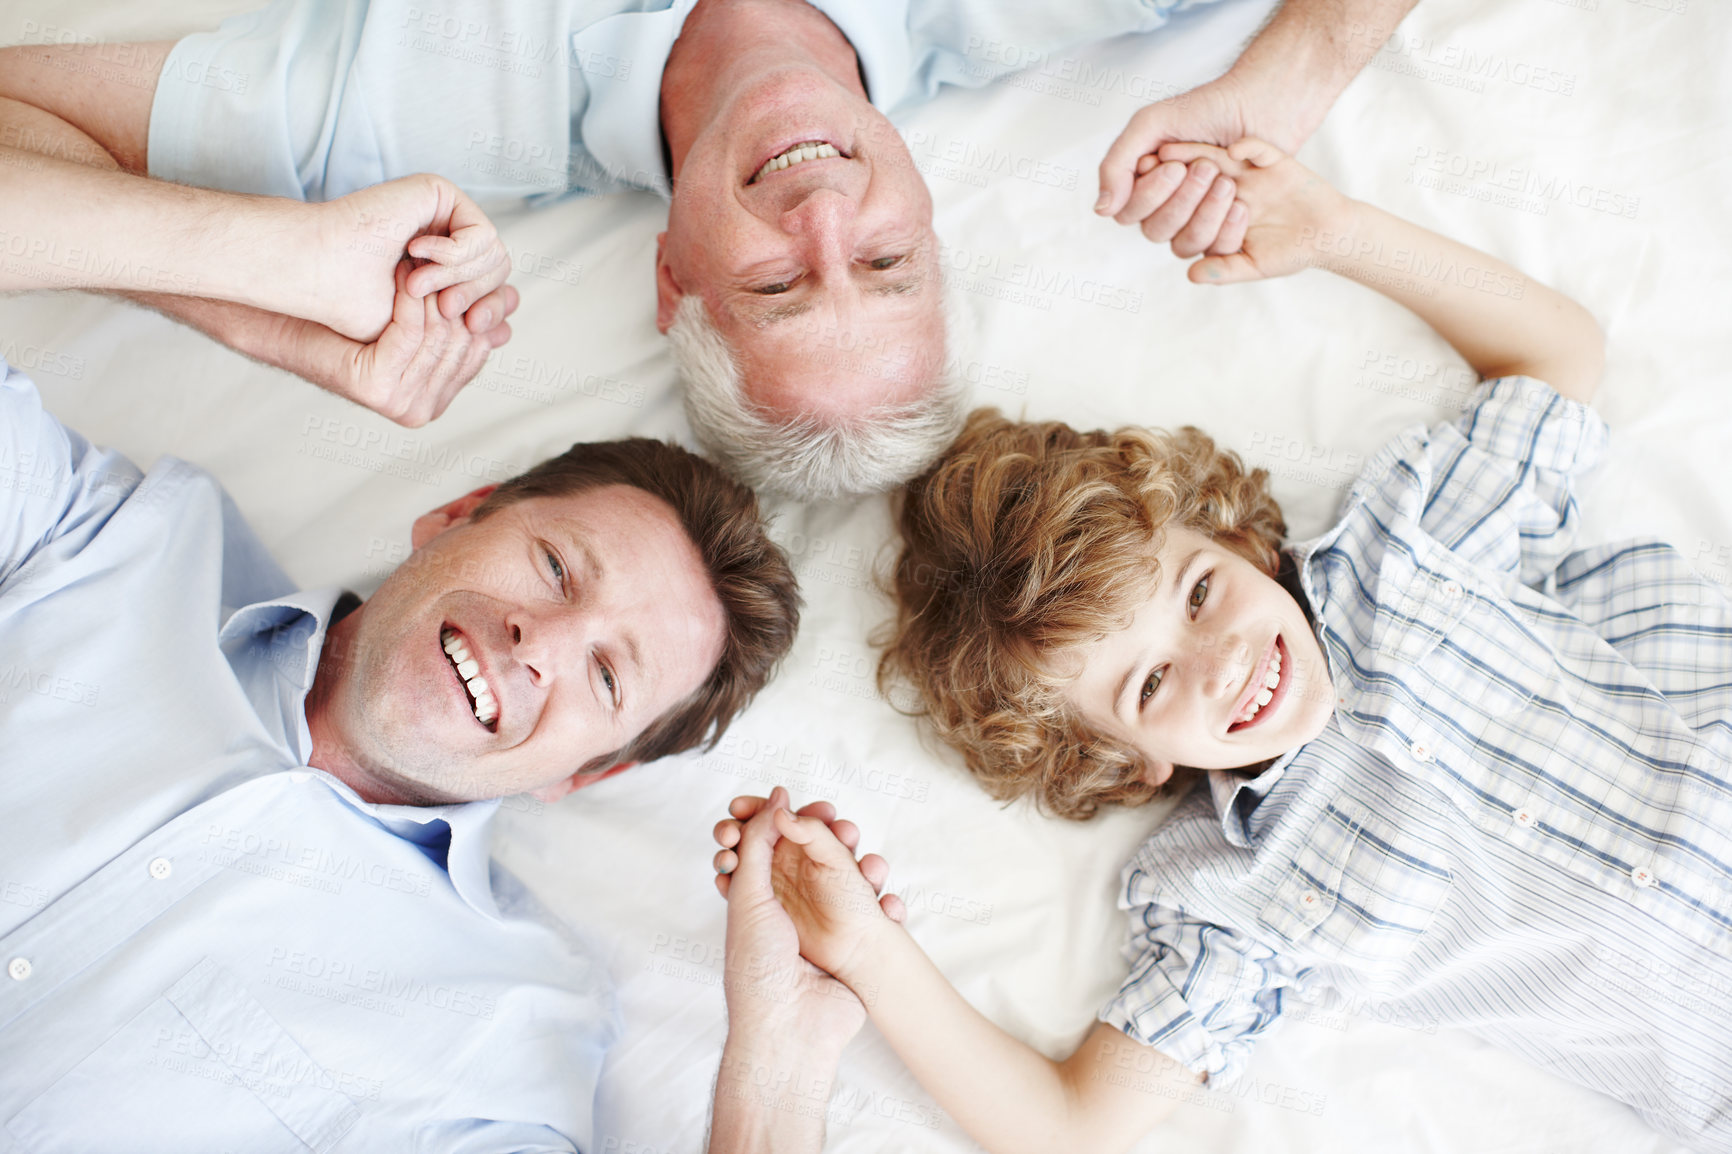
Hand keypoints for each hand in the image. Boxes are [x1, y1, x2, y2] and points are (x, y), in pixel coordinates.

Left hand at [275, 261, 516, 425]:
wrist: (289, 326)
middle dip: (457, 294)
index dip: (477, 305)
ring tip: (425, 259)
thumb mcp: (415, 325)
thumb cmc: (349, 320)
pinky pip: (412, 333)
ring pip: (440, 335)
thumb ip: (458, 326)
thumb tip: (508, 318)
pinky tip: (405, 273)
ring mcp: (403, 405)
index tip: (466, 269)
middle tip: (446, 258)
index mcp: (438, 400)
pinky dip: (411, 298)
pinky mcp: (380, 390)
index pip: (480, 348)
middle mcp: (424, 412)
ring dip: (433, 290)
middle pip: (463, 342)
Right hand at [313, 174, 512, 344]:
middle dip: (478, 298)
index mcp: (444, 267)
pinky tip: (414, 254)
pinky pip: (481, 234)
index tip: (470, 329)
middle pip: (500, 273)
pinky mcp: (438, 192)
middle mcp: (448, 235)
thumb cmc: (356, 305)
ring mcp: (444, 212)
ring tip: (417, 286)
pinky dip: (455, 255)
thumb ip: (459, 328)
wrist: (319, 271)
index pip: (492, 292)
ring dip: (460, 278)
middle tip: (446, 308)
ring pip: (496, 257)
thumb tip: (507, 334)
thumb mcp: (418, 328)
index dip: (489, 313)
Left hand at [718, 787, 890, 1056]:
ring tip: (870, 866)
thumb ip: (759, 843)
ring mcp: (823, 922)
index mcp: (754, 892)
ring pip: (848, 877)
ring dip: (862, 867)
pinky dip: (883, 906)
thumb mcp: (749, 897)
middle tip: (835, 821)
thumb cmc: (759, 968)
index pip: (764, 840)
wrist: (790, 1029)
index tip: (786, 795)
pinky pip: (872, 912)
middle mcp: (787, 903)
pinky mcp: (851, 942)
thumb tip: (775, 798)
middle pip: (812, 852)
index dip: (774, 816)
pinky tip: (886, 905)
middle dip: (827, 836)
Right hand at [1096, 75, 1259, 256]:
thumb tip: (1102, 211)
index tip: (1173, 164)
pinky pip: (1216, 252)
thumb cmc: (1205, 109)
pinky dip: (1225, 230)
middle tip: (1205, 168)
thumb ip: (1118, 164)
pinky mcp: (1225, 229)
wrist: (1260, 104)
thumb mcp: (1151, 124)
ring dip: (1204, 215)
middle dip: (1181, 201)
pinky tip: (1239, 206)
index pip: (1128, 212)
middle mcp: (1165, 207)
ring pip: (1183, 245)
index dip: (1149, 195)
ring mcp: (1196, 221)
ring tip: (1226, 183)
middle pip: (1155, 231)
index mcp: (1142, 184)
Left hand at [1151, 138, 1350, 285]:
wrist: (1329, 234)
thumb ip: (1225, 269)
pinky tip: (1236, 150)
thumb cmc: (1290, 253)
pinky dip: (1247, 147)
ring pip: (1218, 162)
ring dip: (1198, 156)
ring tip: (1176, 153)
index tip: (1173, 216)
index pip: (1194, 215)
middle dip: (1187, 187)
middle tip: (1178, 182)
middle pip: (1198, 185)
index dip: (1181, 215)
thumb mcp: (1256, 265)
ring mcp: (1246, 176)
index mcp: (1217, 219)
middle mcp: (1226, 194)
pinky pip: (1257, 149)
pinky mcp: (1271, 161)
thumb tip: (1191, 275)